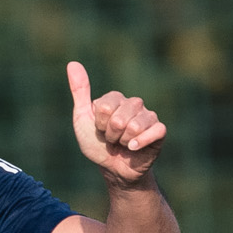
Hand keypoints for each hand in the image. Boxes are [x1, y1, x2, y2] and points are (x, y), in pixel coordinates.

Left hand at [67, 61, 166, 188]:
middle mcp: (134, 103)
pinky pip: (155, 131)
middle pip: (119, 118)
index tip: (100, 130)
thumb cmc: (97, 144)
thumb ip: (80, 91)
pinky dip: (139, 143)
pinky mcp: (159, 131)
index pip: (105, 107)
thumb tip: (72, 63)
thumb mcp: (82, 118)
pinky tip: (133, 148)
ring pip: (135, 126)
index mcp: (116, 98)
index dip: (99, 124)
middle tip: (112, 140)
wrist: (113, 168)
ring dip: (123, 141)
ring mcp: (148, 116)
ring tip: (122, 144)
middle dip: (111, 135)